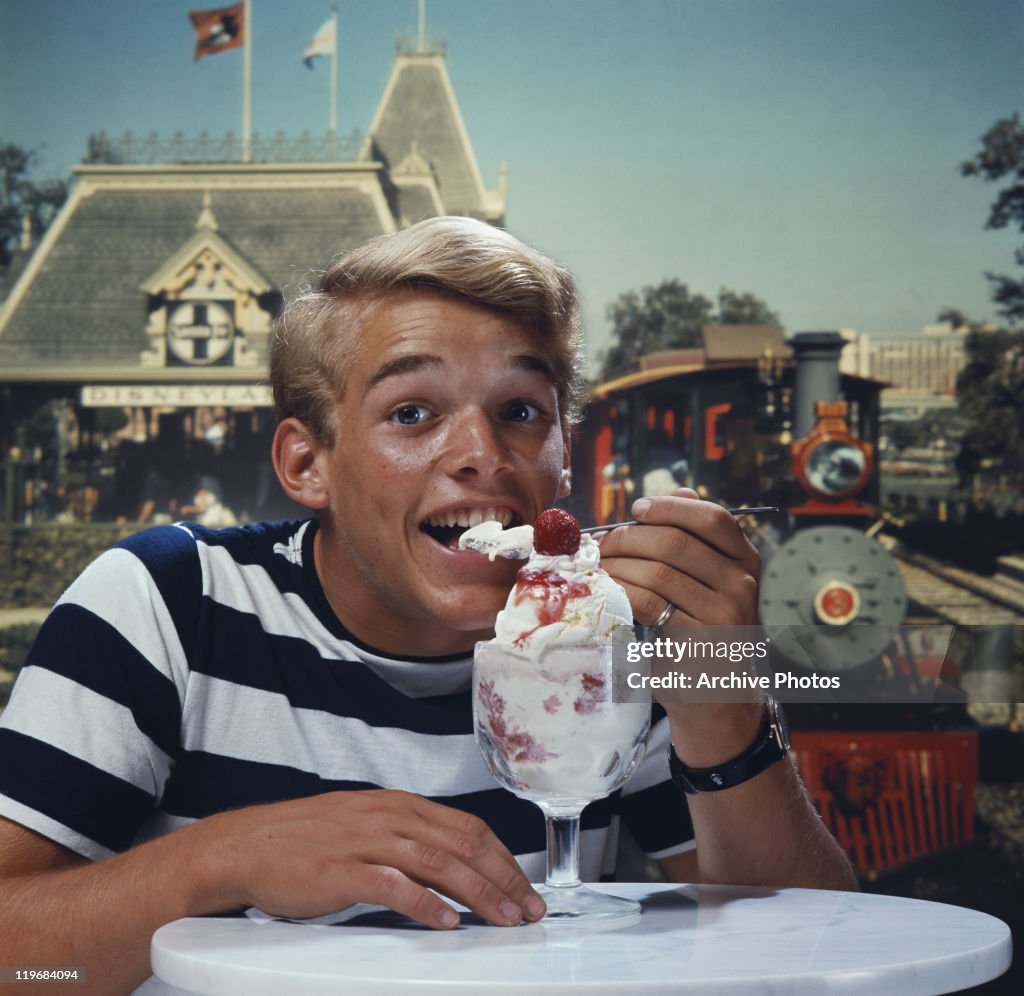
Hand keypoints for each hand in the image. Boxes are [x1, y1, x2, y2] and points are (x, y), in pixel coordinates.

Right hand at [200, 789, 544, 928]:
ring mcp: (367, 841)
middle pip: (463, 844)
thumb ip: (406, 836)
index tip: (523, 884)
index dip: (502, 857)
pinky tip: (448, 923)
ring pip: (439, 863)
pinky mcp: (344, 870)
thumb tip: (450, 862)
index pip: (467, 827)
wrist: (248, 845)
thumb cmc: (306, 839)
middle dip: (503, 878)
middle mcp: (390, 816)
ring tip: (504, 919)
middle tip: (529, 908)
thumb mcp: (365, 823)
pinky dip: (427, 905)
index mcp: (399, 804)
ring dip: (478, 893)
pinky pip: (396, 886)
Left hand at [597, 488, 760, 627]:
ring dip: (618, 565)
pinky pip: (648, 603)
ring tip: (599, 567)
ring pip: (658, 572)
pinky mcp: (698, 640)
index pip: (712, 518)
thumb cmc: (700, 625)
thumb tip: (681, 491)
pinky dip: (621, 591)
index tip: (636, 509)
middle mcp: (742, 583)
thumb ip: (694, 537)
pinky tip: (609, 591)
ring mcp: (724, 613)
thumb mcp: (705, 579)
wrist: (715, 690)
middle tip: (602, 544)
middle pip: (676, 542)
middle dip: (629, 537)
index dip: (670, 507)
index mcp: (746, 559)